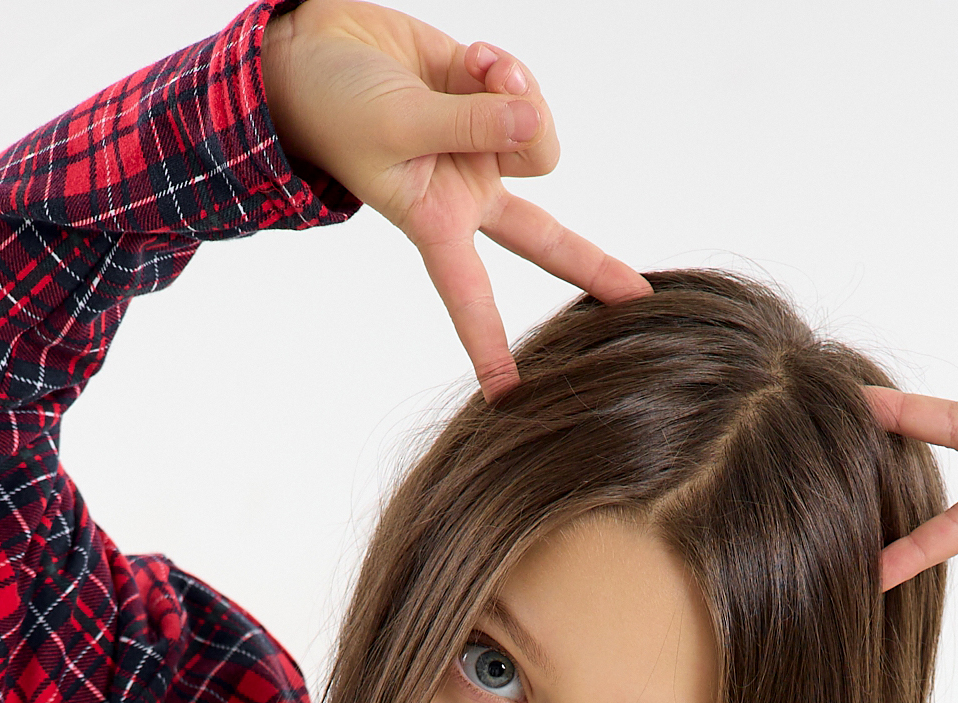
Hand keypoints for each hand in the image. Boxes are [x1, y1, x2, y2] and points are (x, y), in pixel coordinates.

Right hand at [262, 0, 648, 398]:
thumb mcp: (398, 125)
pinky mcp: (490, 99)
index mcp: (435, 223)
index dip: (490, 348)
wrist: (318, 48)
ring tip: (477, 76)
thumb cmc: (336, 105)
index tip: (510, 399)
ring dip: (519, 100)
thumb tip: (533, 120)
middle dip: (592, 265)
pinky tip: (472, 60)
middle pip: (546, 239)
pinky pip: (526, 91)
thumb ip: (470, 125)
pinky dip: (505, 69)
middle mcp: (467, 195)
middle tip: (638, 299)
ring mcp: (484, 147)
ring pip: (542, 139)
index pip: (471, 299)